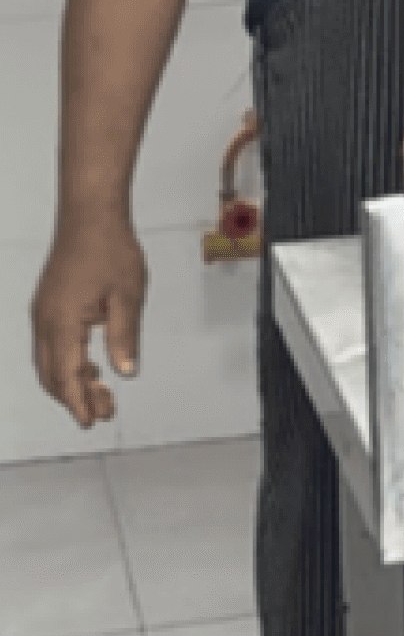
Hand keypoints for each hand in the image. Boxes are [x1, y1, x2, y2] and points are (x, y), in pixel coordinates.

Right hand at [31, 219, 148, 428]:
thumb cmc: (111, 249)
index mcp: (62, 321)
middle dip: (76, 397)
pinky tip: (93, 365)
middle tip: (105, 412)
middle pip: (52, 374)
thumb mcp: (128, 295)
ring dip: (72, 380)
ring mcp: (43, 311)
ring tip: (103, 393)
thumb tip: (126, 373)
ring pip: (49, 360)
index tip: (92, 422)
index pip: (66, 375)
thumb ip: (125, 336)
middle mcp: (45, 320)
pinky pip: (52, 344)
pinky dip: (68, 361)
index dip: (78, 402)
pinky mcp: (48, 304)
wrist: (90, 213)